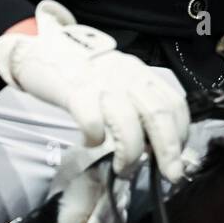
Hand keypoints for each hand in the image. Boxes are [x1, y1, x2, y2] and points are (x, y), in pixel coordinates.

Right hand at [0, 0, 191, 182]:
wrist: (42, 47)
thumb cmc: (84, 71)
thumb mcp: (119, 78)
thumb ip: (136, 102)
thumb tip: (154, 143)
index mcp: (140, 73)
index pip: (174, 102)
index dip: (181, 132)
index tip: (177, 156)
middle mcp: (126, 76)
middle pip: (158, 115)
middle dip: (168, 150)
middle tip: (171, 175)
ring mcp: (101, 83)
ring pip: (128, 123)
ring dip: (131, 153)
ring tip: (124, 169)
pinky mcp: (75, 91)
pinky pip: (92, 121)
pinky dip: (95, 139)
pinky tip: (91, 145)